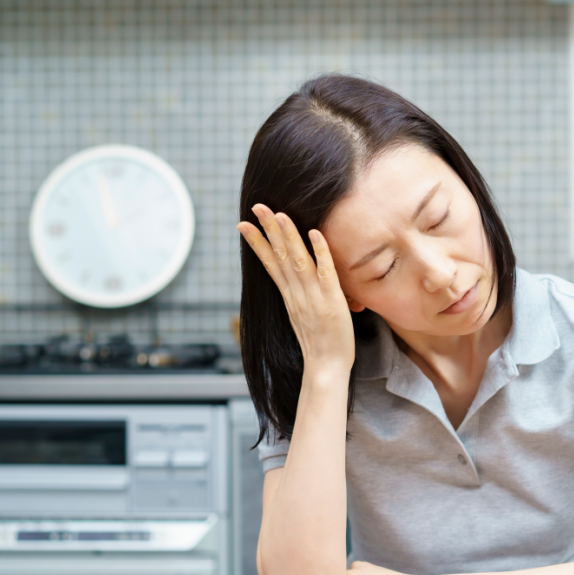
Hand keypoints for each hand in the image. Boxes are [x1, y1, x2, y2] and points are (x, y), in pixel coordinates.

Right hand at [237, 205, 354, 372]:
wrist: (326, 368)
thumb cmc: (319, 343)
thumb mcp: (302, 315)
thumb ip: (297, 295)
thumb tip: (293, 280)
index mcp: (288, 295)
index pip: (269, 263)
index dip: (257, 242)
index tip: (242, 224)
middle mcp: (296, 293)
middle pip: (279, 256)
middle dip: (268, 229)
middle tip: (257, 206)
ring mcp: (312, 296)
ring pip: (297, 260)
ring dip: (289, 236)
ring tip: (280, 214)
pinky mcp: (331, 301)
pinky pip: (325, 272)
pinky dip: (319, 252)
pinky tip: (315, 233)